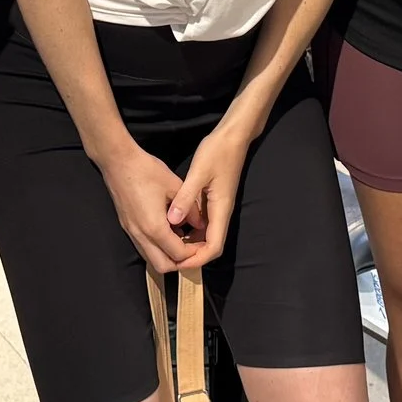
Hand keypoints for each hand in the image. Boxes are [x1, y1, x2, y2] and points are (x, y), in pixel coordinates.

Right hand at [99, 144, 200, 274]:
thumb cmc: (146, 171)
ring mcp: (131, 232)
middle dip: (180, 262)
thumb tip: (200, 223)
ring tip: (181, 240)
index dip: (194, 253)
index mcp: (154, 227)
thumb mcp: (175, 186)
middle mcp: (141, 235)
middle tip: (192, 247)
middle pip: (163, 266)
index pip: (178, 254)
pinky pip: (144, 247)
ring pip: (151, 259)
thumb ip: (190, 209)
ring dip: (167, 256)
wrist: (117, 162)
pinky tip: (167, 231)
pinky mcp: (127, 227)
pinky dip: (157, 247)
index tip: (203, 243)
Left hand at [167, 121, 249, 270]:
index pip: (213, 247)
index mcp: (220, 210)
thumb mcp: (199, 173)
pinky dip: (190, 230)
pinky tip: (174, 226)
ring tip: (168, 244)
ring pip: (205, 236)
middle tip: (168, 256)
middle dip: (192, 256)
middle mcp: (221, 213)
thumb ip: (185, 197)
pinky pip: (202, 224)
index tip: (178, 263)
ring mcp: (218, 208)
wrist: (233, 138)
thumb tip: (172, 221)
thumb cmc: (217, 152)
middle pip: (210, 246)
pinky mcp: (213, 202)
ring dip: (190, 244)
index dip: (197, 259)